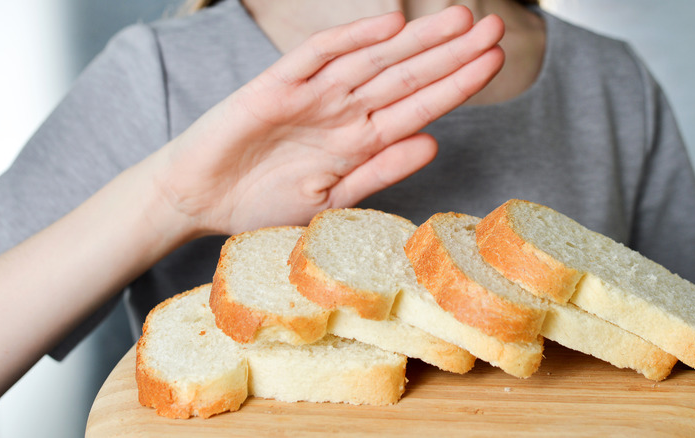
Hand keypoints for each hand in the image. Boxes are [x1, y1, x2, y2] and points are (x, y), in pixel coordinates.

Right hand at [154, 6, 504, 235]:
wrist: (199, 199)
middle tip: (495, 27)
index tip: (494, 63)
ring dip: (416, 40)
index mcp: (360, 142)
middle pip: (406, 75)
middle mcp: (343, 112)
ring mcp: (312, 95)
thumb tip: (433, 144)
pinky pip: (317, 56)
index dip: (457, 84)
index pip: (419, 107)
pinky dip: (351, 40)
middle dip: (451, 52)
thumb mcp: (330, 198)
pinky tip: (389, 24)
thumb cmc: (261, 203)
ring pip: (373, 60)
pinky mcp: (275, 85)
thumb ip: (380, 171)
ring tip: (459, 19)